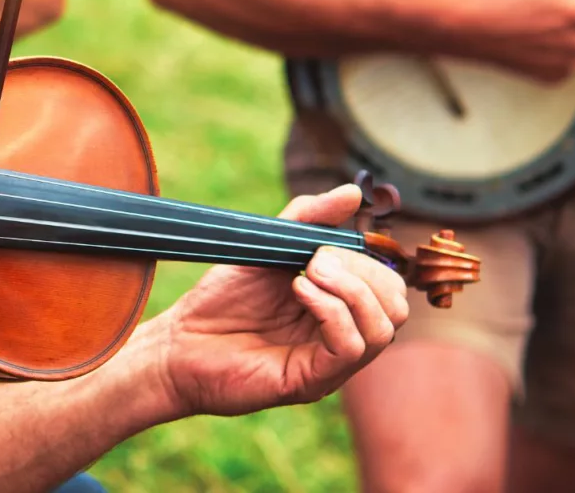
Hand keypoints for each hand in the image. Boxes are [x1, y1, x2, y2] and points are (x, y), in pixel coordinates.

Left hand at [156, 184, 408, 416]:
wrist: (178, 341)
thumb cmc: (222, 298)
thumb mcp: (271, 244)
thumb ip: (311, 218)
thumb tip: (354, 193)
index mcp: (341, 310)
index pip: (390, 287)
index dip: (367, 259)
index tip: (323, 245)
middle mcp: (343, 339)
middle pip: (396, 307)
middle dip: (363, 271)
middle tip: (315, 259)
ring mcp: (329, 364)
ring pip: (382, 330)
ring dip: (349, 290)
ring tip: (306, 274)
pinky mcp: (311, 381)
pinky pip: (349, 348)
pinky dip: (331, 310)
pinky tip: (299, 291)